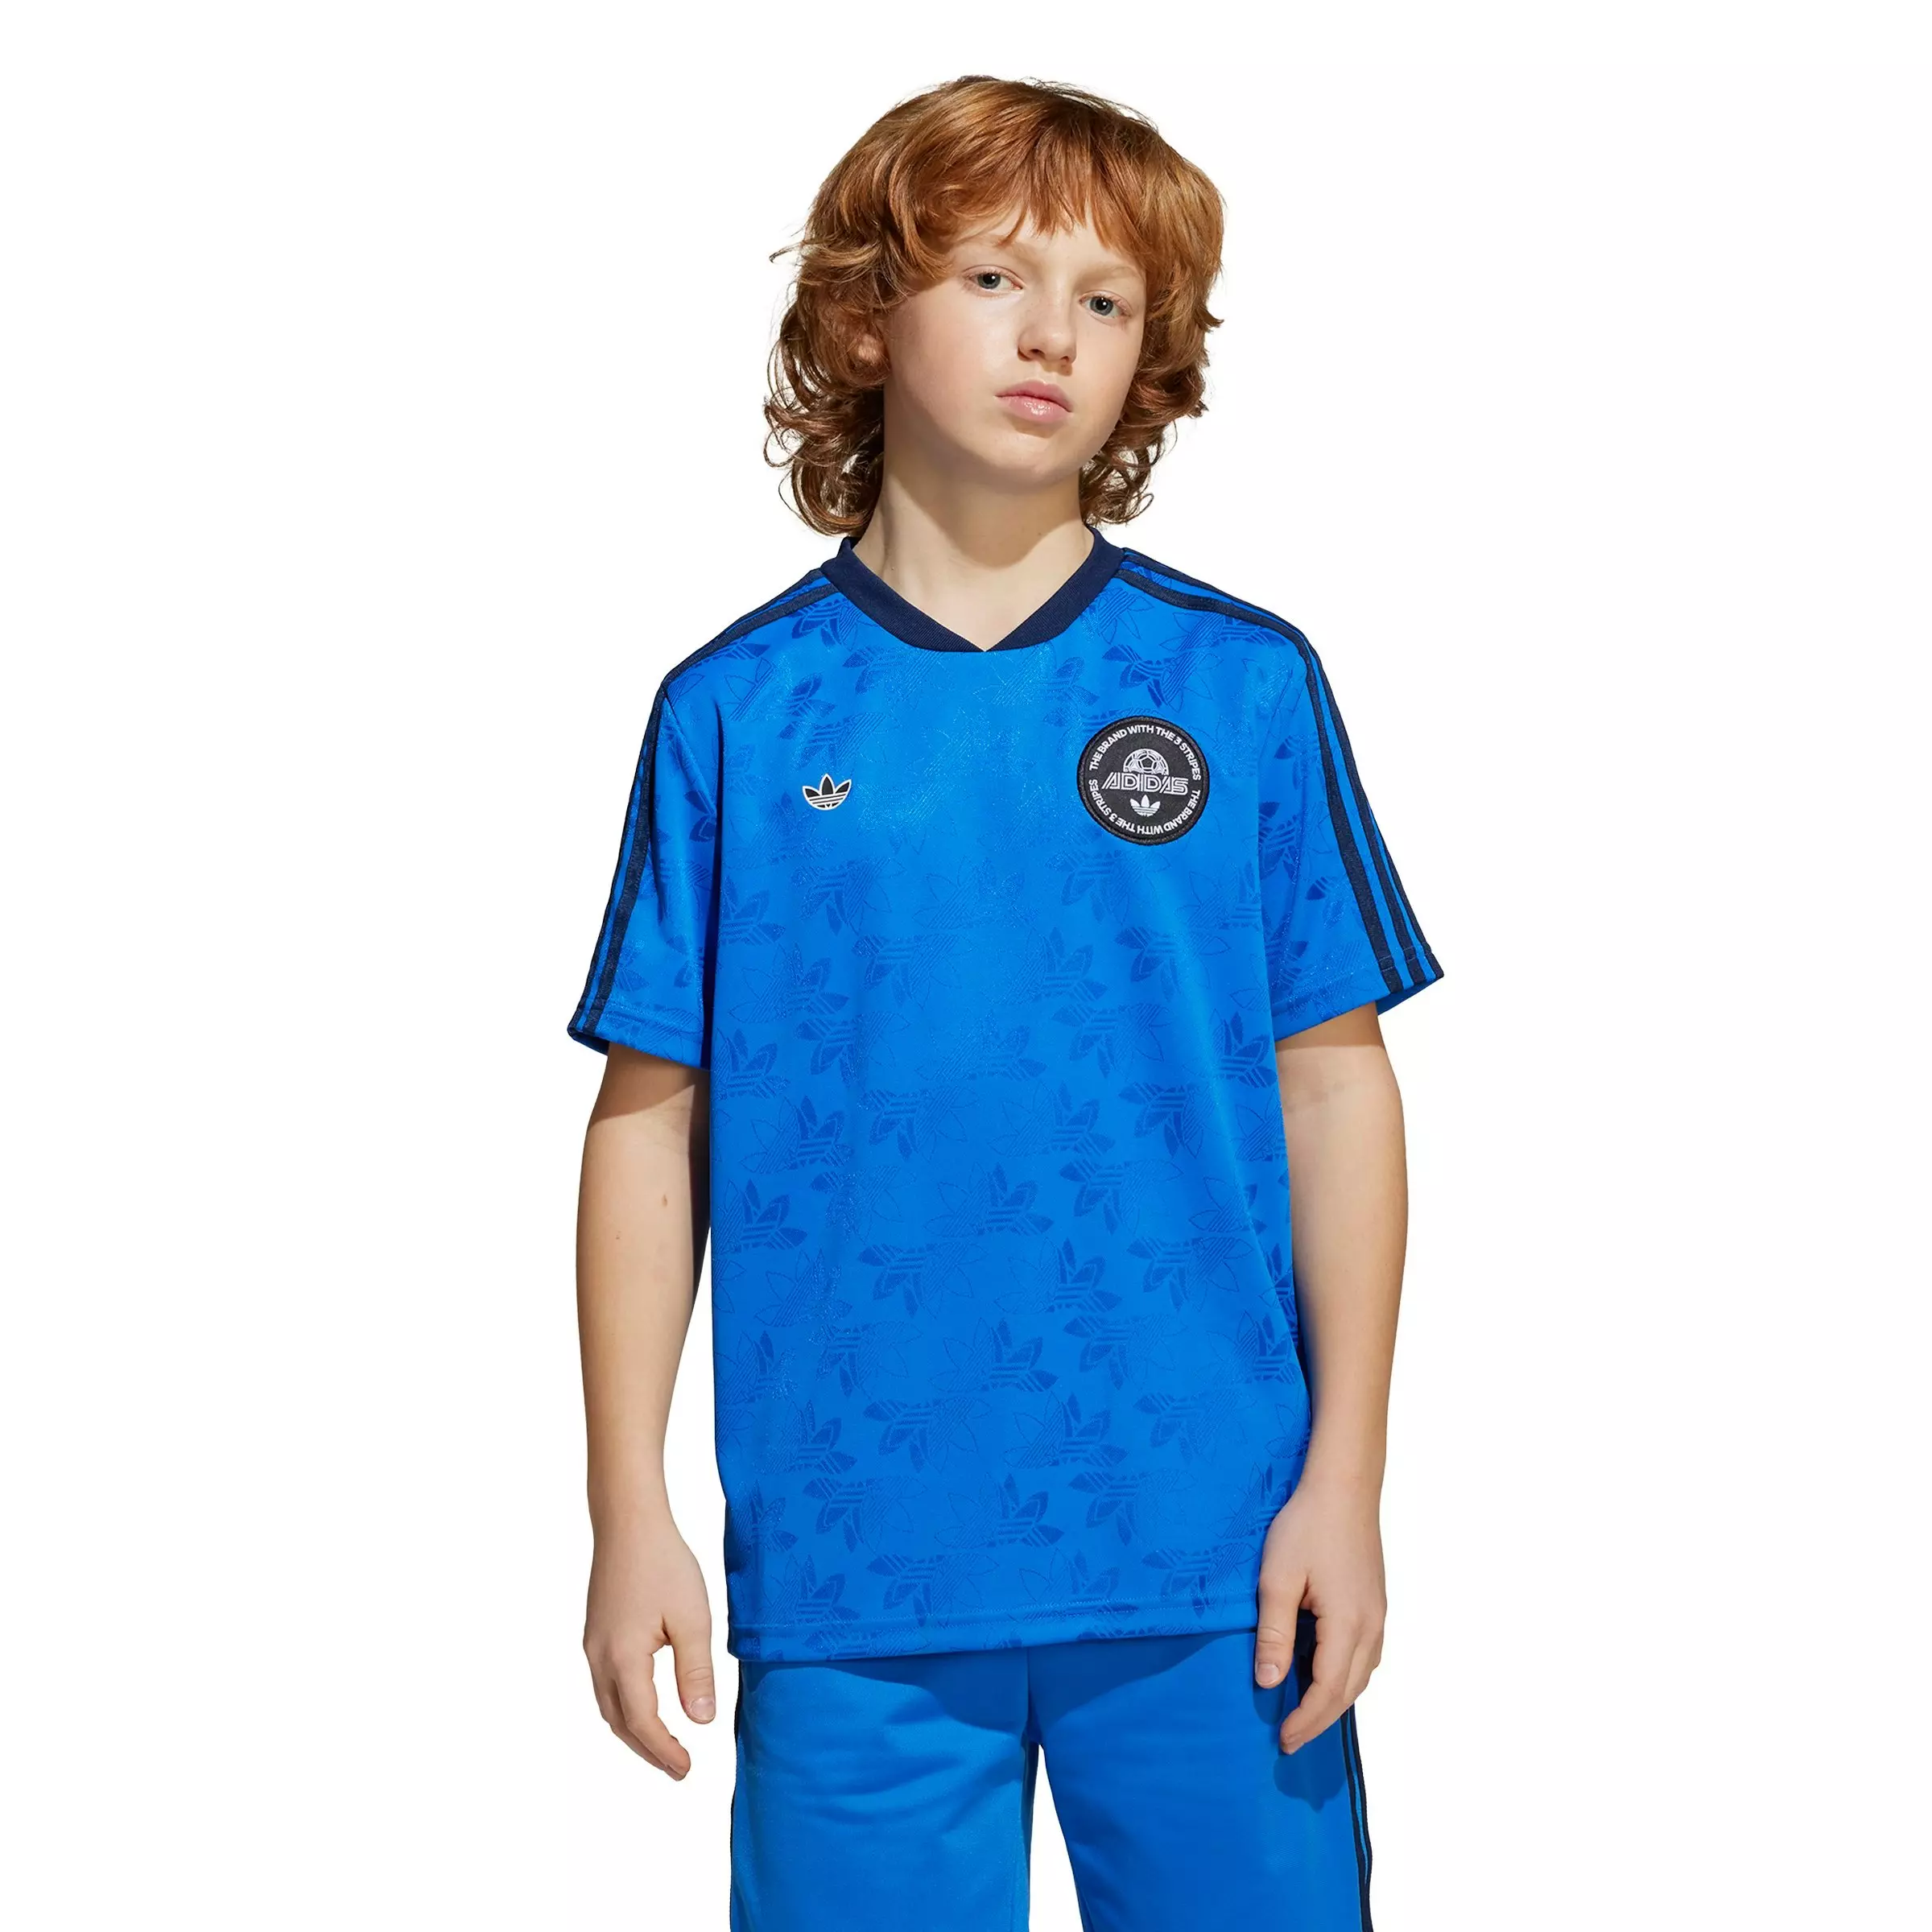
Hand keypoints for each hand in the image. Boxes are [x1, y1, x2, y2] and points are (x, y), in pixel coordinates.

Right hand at [584, 1515, 715, 1778]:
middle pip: (619, 1722)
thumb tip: (701, 1720)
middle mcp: (599, 1658)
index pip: (643, 1722)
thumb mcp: (692, 1618)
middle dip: (647, 1750)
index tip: (688, 1769)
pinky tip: (645, 1704)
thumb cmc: (664, 1564)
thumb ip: (695, 1672)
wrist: (628, 1522)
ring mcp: (593, 1645)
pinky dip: (625, 1707)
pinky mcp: (596, 1632)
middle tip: (678, 1768)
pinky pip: (605, 1685)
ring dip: (634, 1731)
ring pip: (609, 1705)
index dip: (665, 1751)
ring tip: (663, 1745)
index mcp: (624, 1658)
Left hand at [1254, 1474, 1385, 1753]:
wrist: (1343, 1488)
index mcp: (1348, 1625)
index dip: (1306, 1720)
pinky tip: (1323, 1672)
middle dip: (1319, 1719)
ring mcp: (1378, 1615)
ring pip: (1361, 1675)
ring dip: (1334, 1699)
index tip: (1283, 1741)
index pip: (1328, 1691)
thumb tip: (1269, 1682)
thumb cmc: (1306, 1527)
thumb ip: (1274, 1634)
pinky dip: (1345, 1675)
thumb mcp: (1277, 1579)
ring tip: (1303, 1713)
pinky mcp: (1375, 1603)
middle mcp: (1371, 1627)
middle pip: (1349, 1690)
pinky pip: (1365, 1655)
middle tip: (1289, 1740)